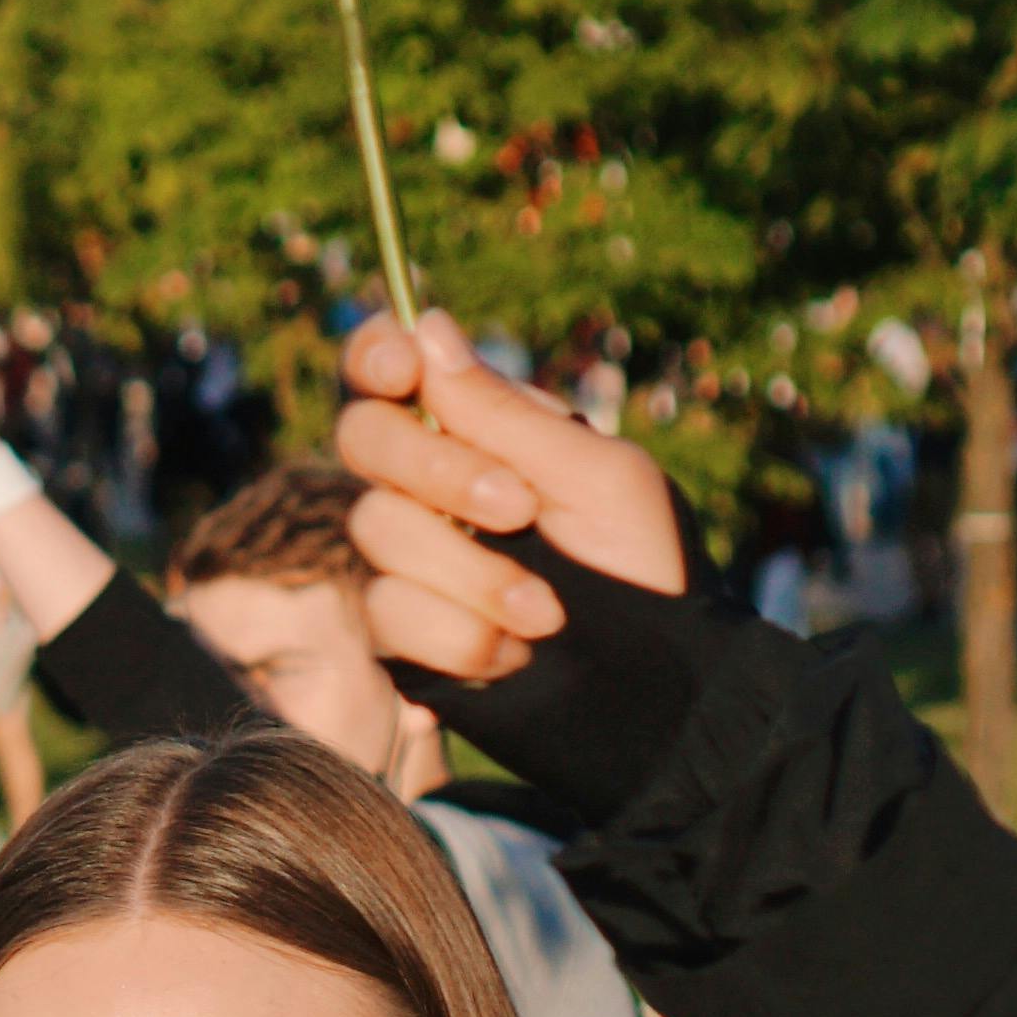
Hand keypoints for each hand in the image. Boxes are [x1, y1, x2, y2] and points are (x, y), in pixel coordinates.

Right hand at [328, 309, 686, 686]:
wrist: (652, 691)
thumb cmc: (645, 570)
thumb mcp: (598, 477)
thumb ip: (507, 412)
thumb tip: (425, 324)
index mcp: (483, 431)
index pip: (392, 370)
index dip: (376, 356)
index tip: (401, 371)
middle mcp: (432, 486)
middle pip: (364, 438)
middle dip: (437, 472)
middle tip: (518, 508)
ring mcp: (412, 558)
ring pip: (378, 530)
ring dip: (473, 574)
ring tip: (547, 612)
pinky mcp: (401, 631)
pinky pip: (388, 612)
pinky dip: (462, 635)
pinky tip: (515, 653)